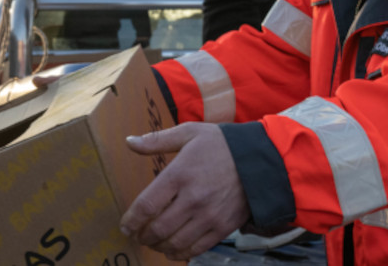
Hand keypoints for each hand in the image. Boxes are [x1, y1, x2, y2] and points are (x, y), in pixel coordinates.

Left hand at [120, 123, 249, 260]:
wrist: (261, 159)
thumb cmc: (222, 144)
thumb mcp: (189, 133)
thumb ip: (157, 140)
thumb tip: (129, 141)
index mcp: (180, 174)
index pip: (147, 205)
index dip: (132, 220)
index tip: (125, 226)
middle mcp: (192, 199)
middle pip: (158, 228)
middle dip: (143, 236)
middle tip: (138, 235)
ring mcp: (209, 216)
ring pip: (175, 242)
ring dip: (159, 246)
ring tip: (154, 242)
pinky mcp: (223, 227)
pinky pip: (197, 248)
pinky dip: (181, 254)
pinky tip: (173, 250)